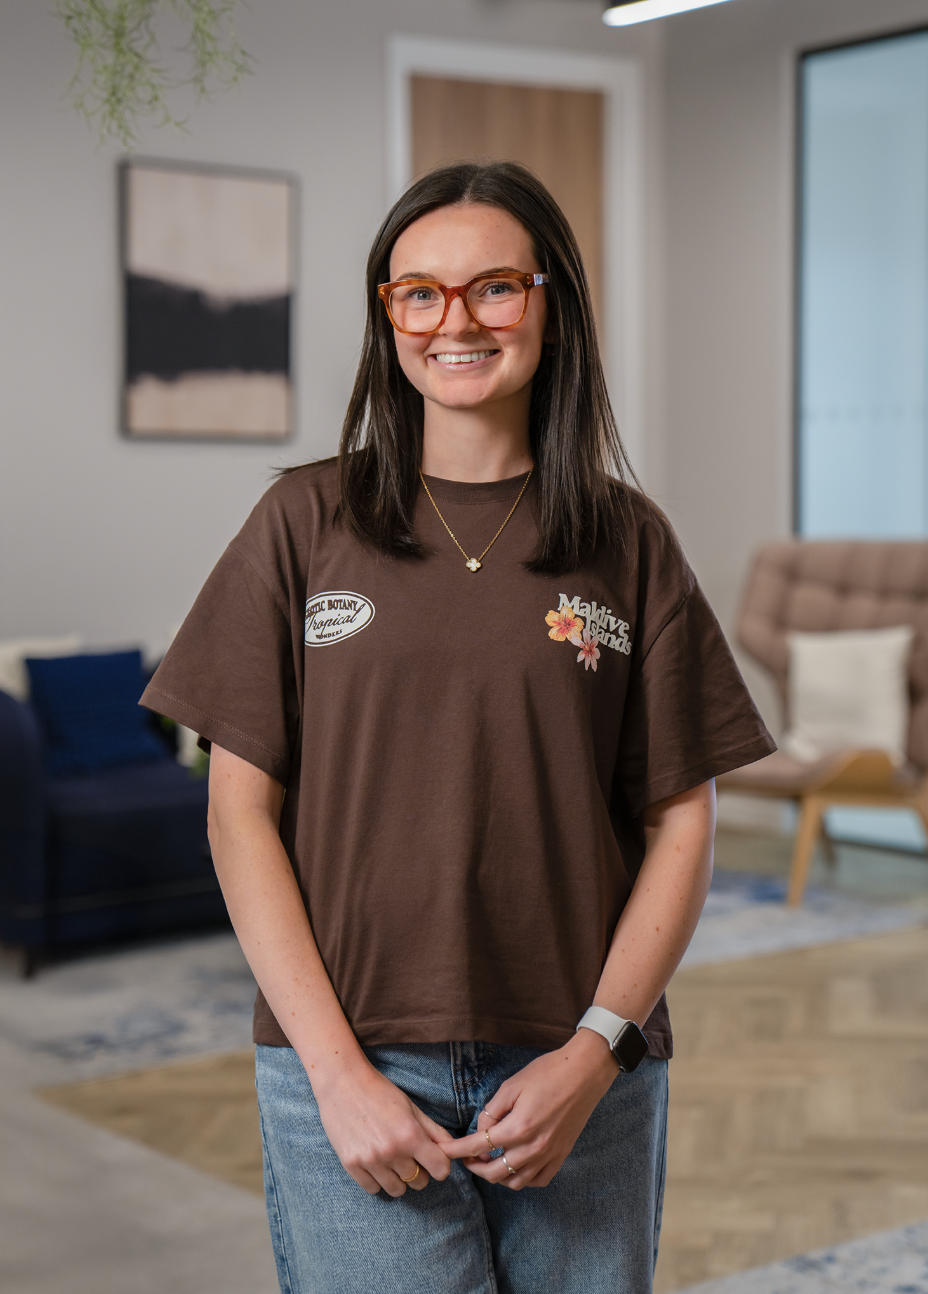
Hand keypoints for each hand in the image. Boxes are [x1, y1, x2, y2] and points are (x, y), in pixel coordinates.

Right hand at [313, 1057, 451, 1196]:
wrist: (342, 1083)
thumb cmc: (380, 1092)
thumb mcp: (411, 1107)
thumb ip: (433, 1131)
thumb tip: (453, 1149)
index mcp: (411, 1135)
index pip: (440, 1170)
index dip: (439, 1166)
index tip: (432, 1160)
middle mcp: (393, 1151)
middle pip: (419, 1182)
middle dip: (418, 1171)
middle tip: (407, 1155)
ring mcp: (371, 1161)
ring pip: (397, 1190)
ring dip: (397, 1178)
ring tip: (389, 1158)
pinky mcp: (351, 1165)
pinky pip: (373, 1189)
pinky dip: (376, 1180)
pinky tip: (373, 1161)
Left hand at [440, 1030, 618, 1189]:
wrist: (584, 1073)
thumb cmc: (547, 1073)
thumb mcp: (512, 1085)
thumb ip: (492, 1111)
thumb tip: (481, 1129)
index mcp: (517, 1128)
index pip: (478, 1146)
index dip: (457, 1150)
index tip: (444, 1151)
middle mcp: (532, 1148)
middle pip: (494, 1172)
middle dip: (475, 1167)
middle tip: (466, 1157)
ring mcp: (548, 1155)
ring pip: (515, 1182)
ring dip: (497, 1176)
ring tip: (489, 1162)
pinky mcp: (561, 1156)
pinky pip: (537, 1180)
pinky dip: (522, 1179)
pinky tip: (515, 1166)